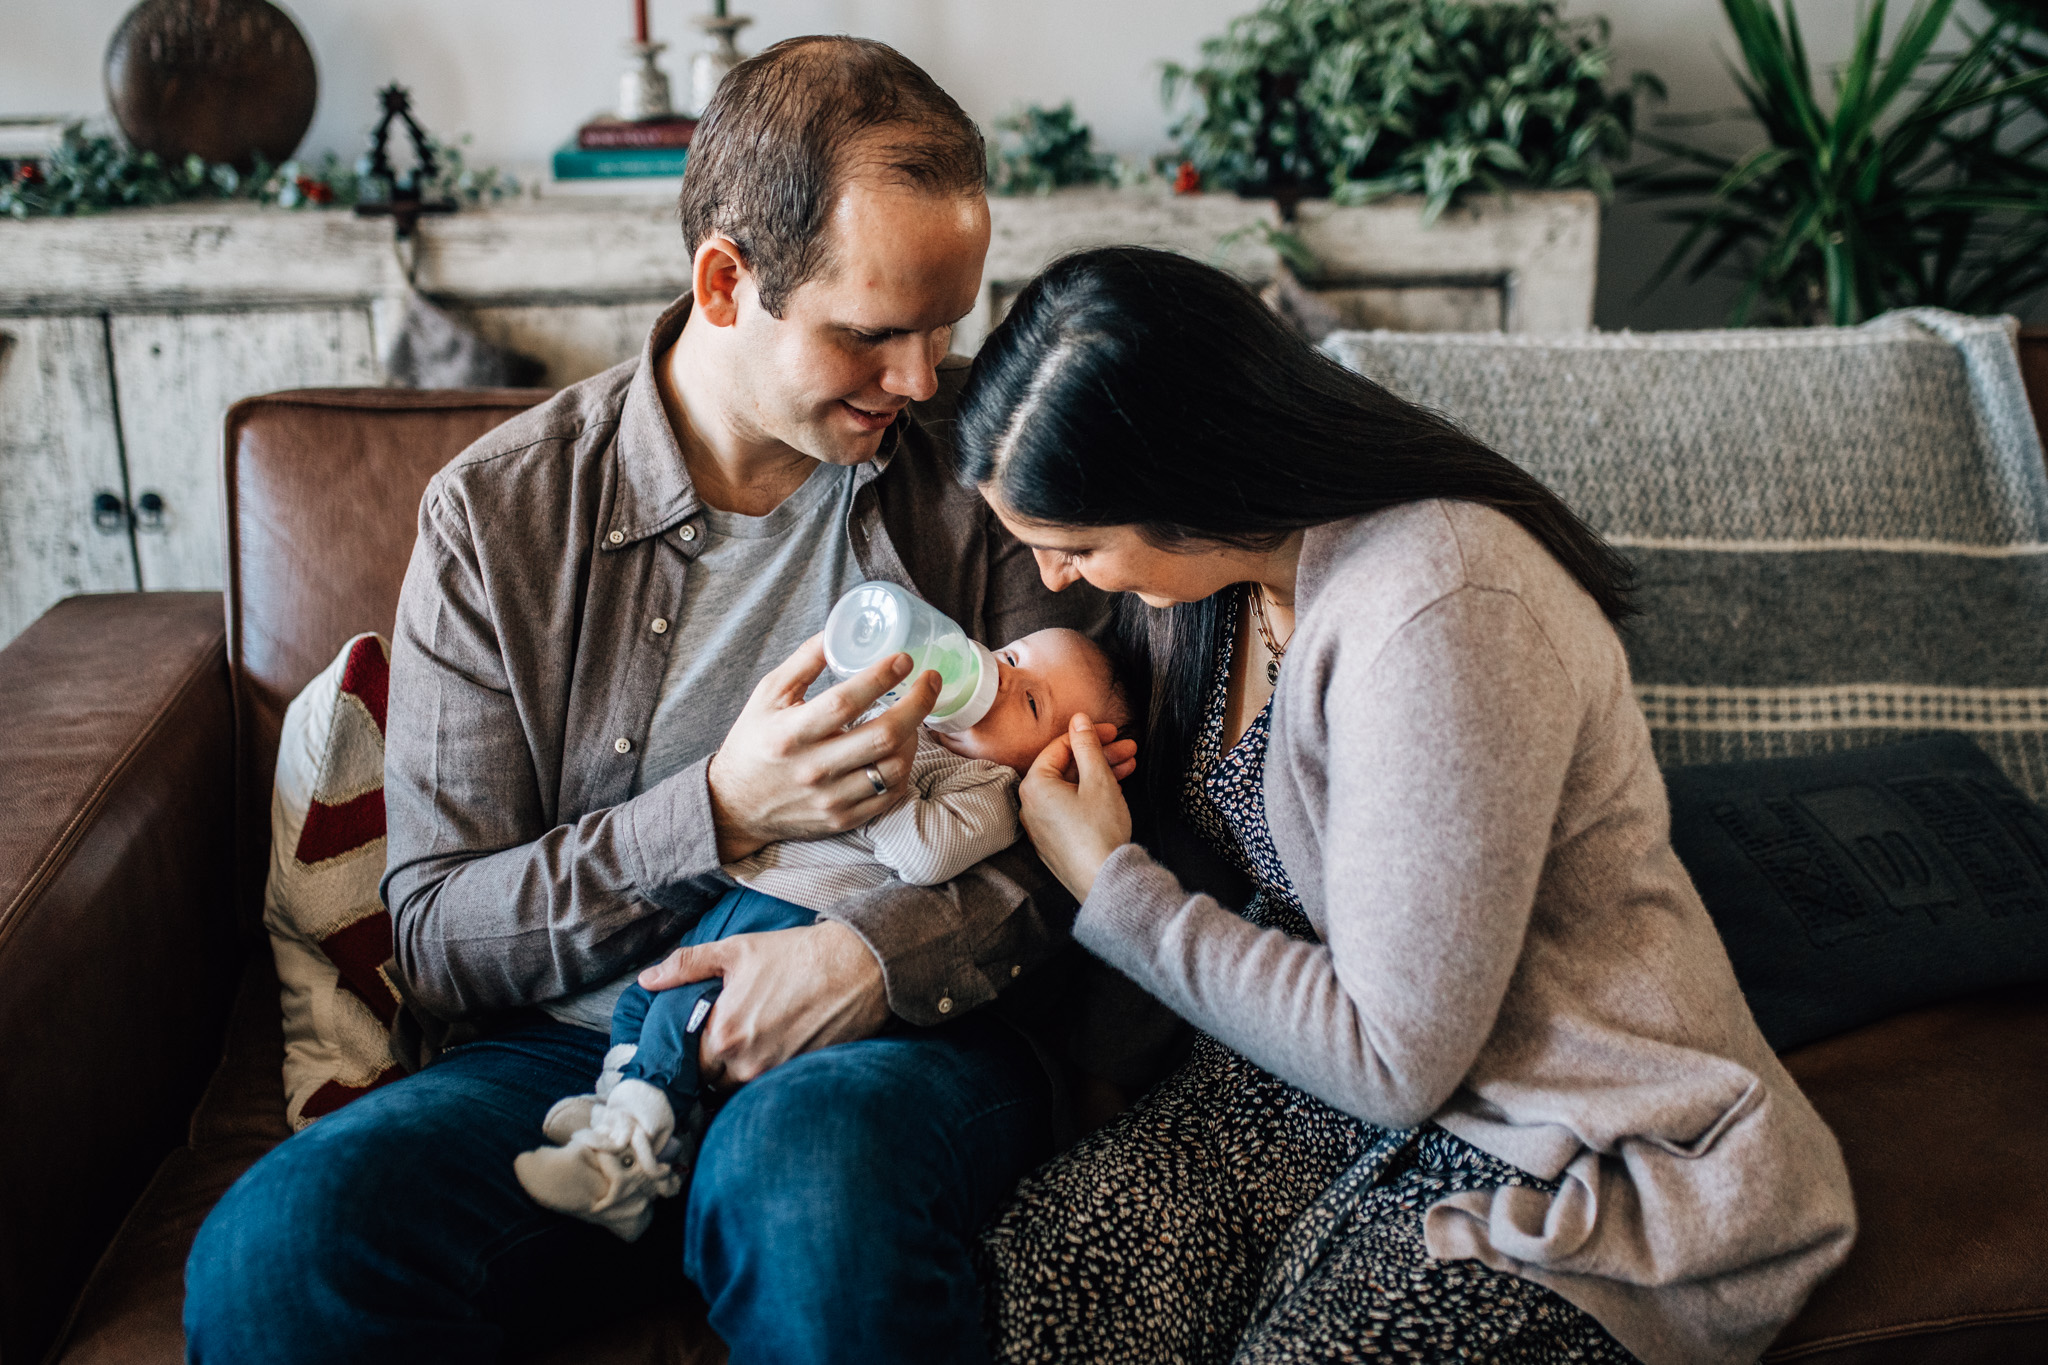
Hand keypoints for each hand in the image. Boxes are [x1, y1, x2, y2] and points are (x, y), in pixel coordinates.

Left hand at [636, 919, 889, 1086]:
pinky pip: (772, 1086)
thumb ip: (686, 966)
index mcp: (724, 1035)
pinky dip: (769, 1072)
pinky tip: (777, 1047)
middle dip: (715, 1064)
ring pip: (743, 1087)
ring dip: (741, 1071)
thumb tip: (648, 980)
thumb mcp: (735, 951)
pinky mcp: (802, 1077)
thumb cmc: (795, 955)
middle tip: (725, 1038)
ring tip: (752, 1042)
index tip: (698, 1037)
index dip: (691, 1051)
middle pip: (714, 1082)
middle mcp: (747, 1064)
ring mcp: (777, 1074)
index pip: (689, 1064)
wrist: (857, 966)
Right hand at [706, 634, 941, 861]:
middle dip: (917, 704)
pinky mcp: (843, 819)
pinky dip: (903, 768)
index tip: (904, 659)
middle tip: (930, 681)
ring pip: (893, 768)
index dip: (879, 678)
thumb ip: (803, 662)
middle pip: (882, 737)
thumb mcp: (767, 696)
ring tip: (912, 717)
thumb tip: (837, 631)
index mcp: (791, 733)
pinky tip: (900, 749)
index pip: (844, 702)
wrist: (735, 807)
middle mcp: (813, 769)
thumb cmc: (753, 742)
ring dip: (914, 737)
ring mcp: (831, 798)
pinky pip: (890, 795)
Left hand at [1020, 713, 1133, 901]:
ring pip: (1071, 788)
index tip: (1113, 731)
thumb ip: (1087, 746)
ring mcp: (1042, 825)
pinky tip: (1115, 788)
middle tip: (1127, 748)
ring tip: (1130, 766)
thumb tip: (1079, 720)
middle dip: (1100, 755)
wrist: (1105, 881)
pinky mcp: (1055, 840)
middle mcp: (1031, 805)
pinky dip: (1091, 795)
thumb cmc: (1100, 832)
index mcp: (1034, 786)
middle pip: (1067, 768)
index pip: (1060, 747)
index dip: (1089, 735)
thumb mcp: (1098, 780)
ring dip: (1100, 773)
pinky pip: (1070, 807)